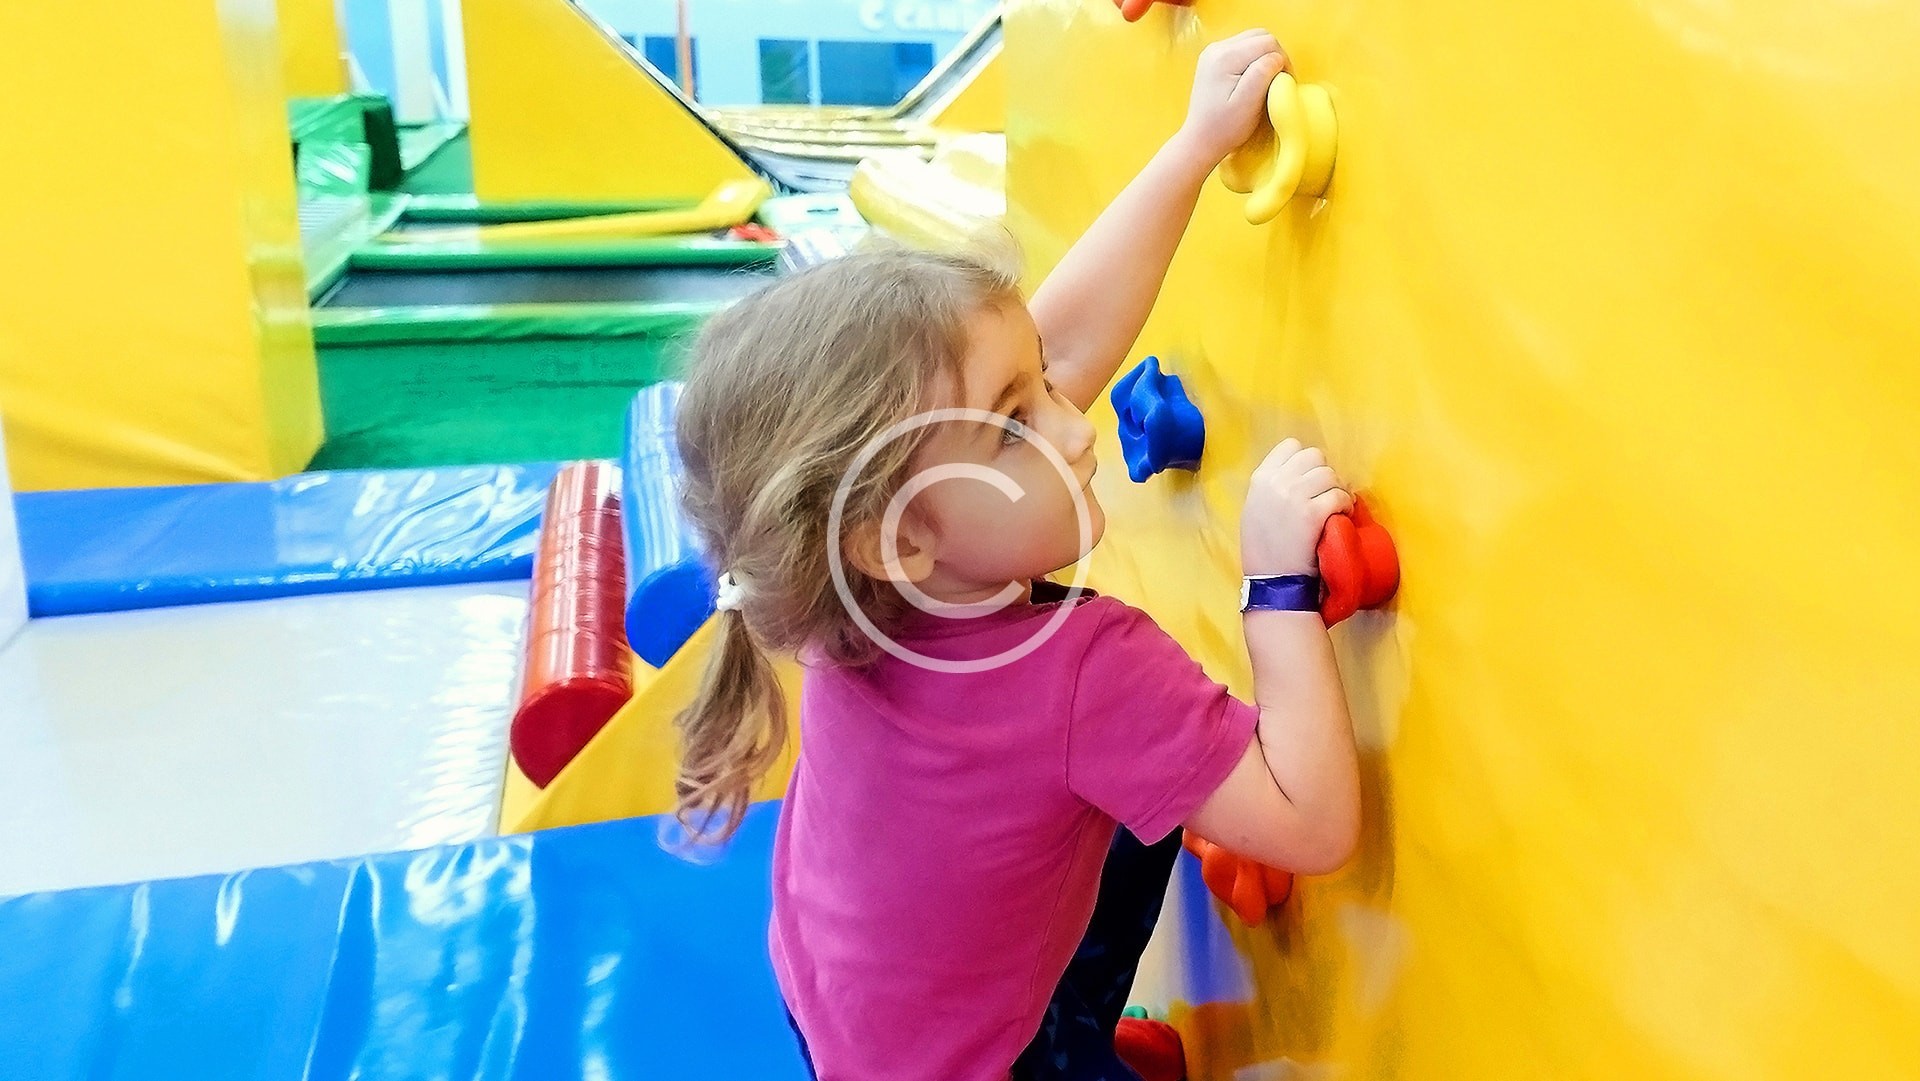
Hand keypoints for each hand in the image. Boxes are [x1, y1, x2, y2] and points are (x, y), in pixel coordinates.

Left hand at [1177, 30, 1291, 164]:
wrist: (1200, 140)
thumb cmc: (1225, 128)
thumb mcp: (1248, 104)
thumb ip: (1262, 74)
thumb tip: (1275, 57)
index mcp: (1225, 57)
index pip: (1268, 43)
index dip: (1283, 61)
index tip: (1284, 84)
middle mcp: (1217, 48)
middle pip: (1260, 36)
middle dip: (1275, 56)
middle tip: (1278, 82)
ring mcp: (1213, 52)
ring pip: (1253, 40)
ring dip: (1265, 58)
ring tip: (1267, 82)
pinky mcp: (1214, 59)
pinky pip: (1243, 49)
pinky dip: (1254, 60)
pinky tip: (1253, 80)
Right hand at [1241, 439, 1351, 575]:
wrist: (1272, 580)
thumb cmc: (1264, 548)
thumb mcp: (1255, 508)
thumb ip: (1273, 485)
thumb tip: (1301, 471)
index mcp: (1260, 478)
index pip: (1291, 446)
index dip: (1305, 461)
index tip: (1308, 480)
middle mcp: (1276, 482)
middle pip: (1315, 456)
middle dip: (1324, 474)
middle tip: (1324, 495)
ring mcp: (1294, 496)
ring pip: (1330, 474)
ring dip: (1337, 490)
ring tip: (1334, 508)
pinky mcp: (1313, 513)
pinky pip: (1340, 495)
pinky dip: (1345, 505)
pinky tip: (1340, 517)